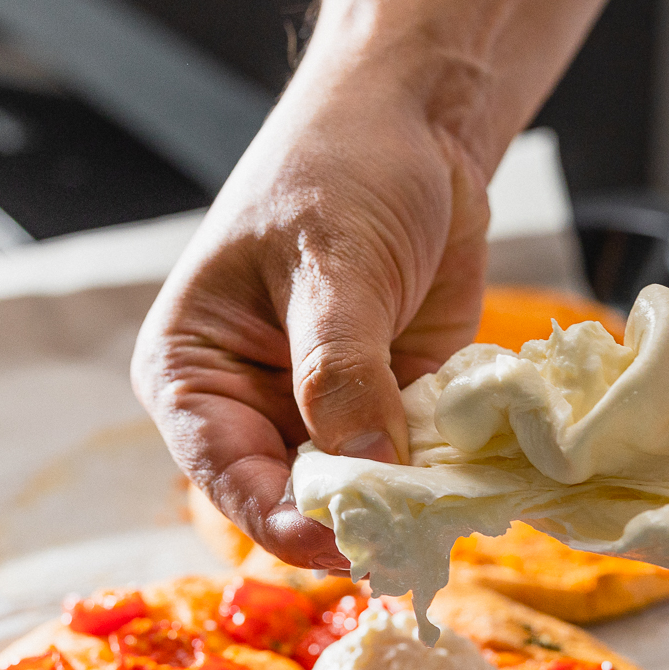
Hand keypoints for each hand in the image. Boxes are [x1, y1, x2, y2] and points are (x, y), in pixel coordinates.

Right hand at [131, 53, 491, 567]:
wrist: (420, 126)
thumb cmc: (343, 168)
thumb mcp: (332, 262)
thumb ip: (340, 367)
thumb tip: (363, 466)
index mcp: (193, 375)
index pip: (228, 476)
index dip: (284, 520)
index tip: (346, 544)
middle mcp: (250, 409)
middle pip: (293, 503)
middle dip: (351, 522)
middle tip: (413, 539)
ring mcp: (322, 416)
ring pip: (358, 497)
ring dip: (404, 509)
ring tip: (450, 513)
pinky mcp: (388, 411)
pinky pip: (412, 469)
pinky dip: (442, 480)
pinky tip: (474, 480)